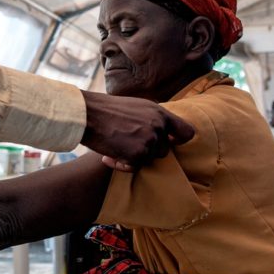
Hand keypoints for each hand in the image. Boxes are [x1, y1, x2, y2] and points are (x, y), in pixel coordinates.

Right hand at [80, 91, 194, 169]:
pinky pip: (134, 167)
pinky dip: (121, 165)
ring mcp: (149, 140)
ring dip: (133, 157)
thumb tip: (162, 132)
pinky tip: (107, 156)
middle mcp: (158, 126)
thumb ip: (152, 118)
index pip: (187, 132)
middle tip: (127, 145)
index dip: (179, 140)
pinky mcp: (137, 154)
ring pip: (148, 159)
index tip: (170, 143)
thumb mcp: (136, 106)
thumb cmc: (106, 109)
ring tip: (114, 148)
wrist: (87, 113)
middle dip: (147, 151)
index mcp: (160, 113)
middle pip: (164, 150)